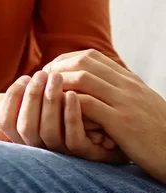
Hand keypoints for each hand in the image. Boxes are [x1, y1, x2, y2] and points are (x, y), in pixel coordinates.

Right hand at [0, 71, 113, 154]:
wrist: (106, 137)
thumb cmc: (61, 119)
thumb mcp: (32, 117)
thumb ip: (10, 120)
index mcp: (23, 141)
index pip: (7, 123)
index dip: (12, 100)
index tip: (22, 78)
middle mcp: (40, 150)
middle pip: (26, 127)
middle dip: (31, 98)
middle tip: (41, 74)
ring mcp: (61, 154)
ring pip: (46, 133)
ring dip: (49, 103)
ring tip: (56, 77)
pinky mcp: (85, 154)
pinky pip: (73, 139)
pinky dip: (70, 116)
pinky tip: (72, 94)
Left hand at [47, 49, 165, 181]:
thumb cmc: (155, 135)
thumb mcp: (138, 107)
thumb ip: (116, 95)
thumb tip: (89, 92)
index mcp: (129, 80)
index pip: (91, 56)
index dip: (64, 62)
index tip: (49, 74)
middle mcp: (127, 86)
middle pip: (83, 62)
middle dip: (55, 70)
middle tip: (39, 85)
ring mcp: (125, 102)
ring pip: (83, 79)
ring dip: (57, 86)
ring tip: (42, 98)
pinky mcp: (122, 122)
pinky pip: (88, 105)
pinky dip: (68, 106)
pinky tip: (56, 115)